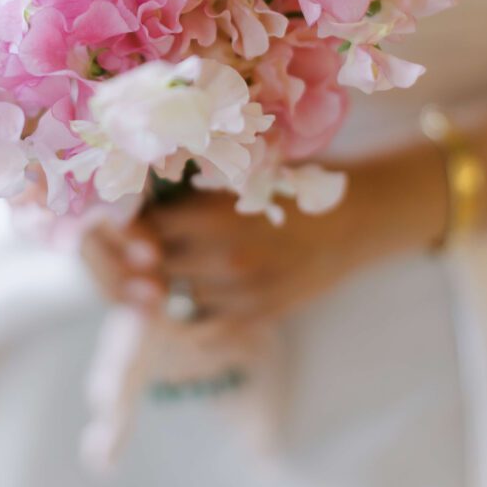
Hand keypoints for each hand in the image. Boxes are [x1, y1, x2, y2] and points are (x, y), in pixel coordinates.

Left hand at [81, 141, 446, 326]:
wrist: (362, 214)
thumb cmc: (300, 178)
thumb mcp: (248, 166)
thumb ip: (199, 179)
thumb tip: (141, 178)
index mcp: (219, 217)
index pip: (149, 227)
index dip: (132, 220)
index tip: (124, 210)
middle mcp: (226, 262)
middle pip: (157, 264)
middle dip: (142, 251)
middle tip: (134, 236)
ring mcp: (244, 294)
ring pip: (178, 292)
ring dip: (166, 275)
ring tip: (165, 253)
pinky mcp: (261, 314)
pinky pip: (207, 320)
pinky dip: (192, 303)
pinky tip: (189, 283)